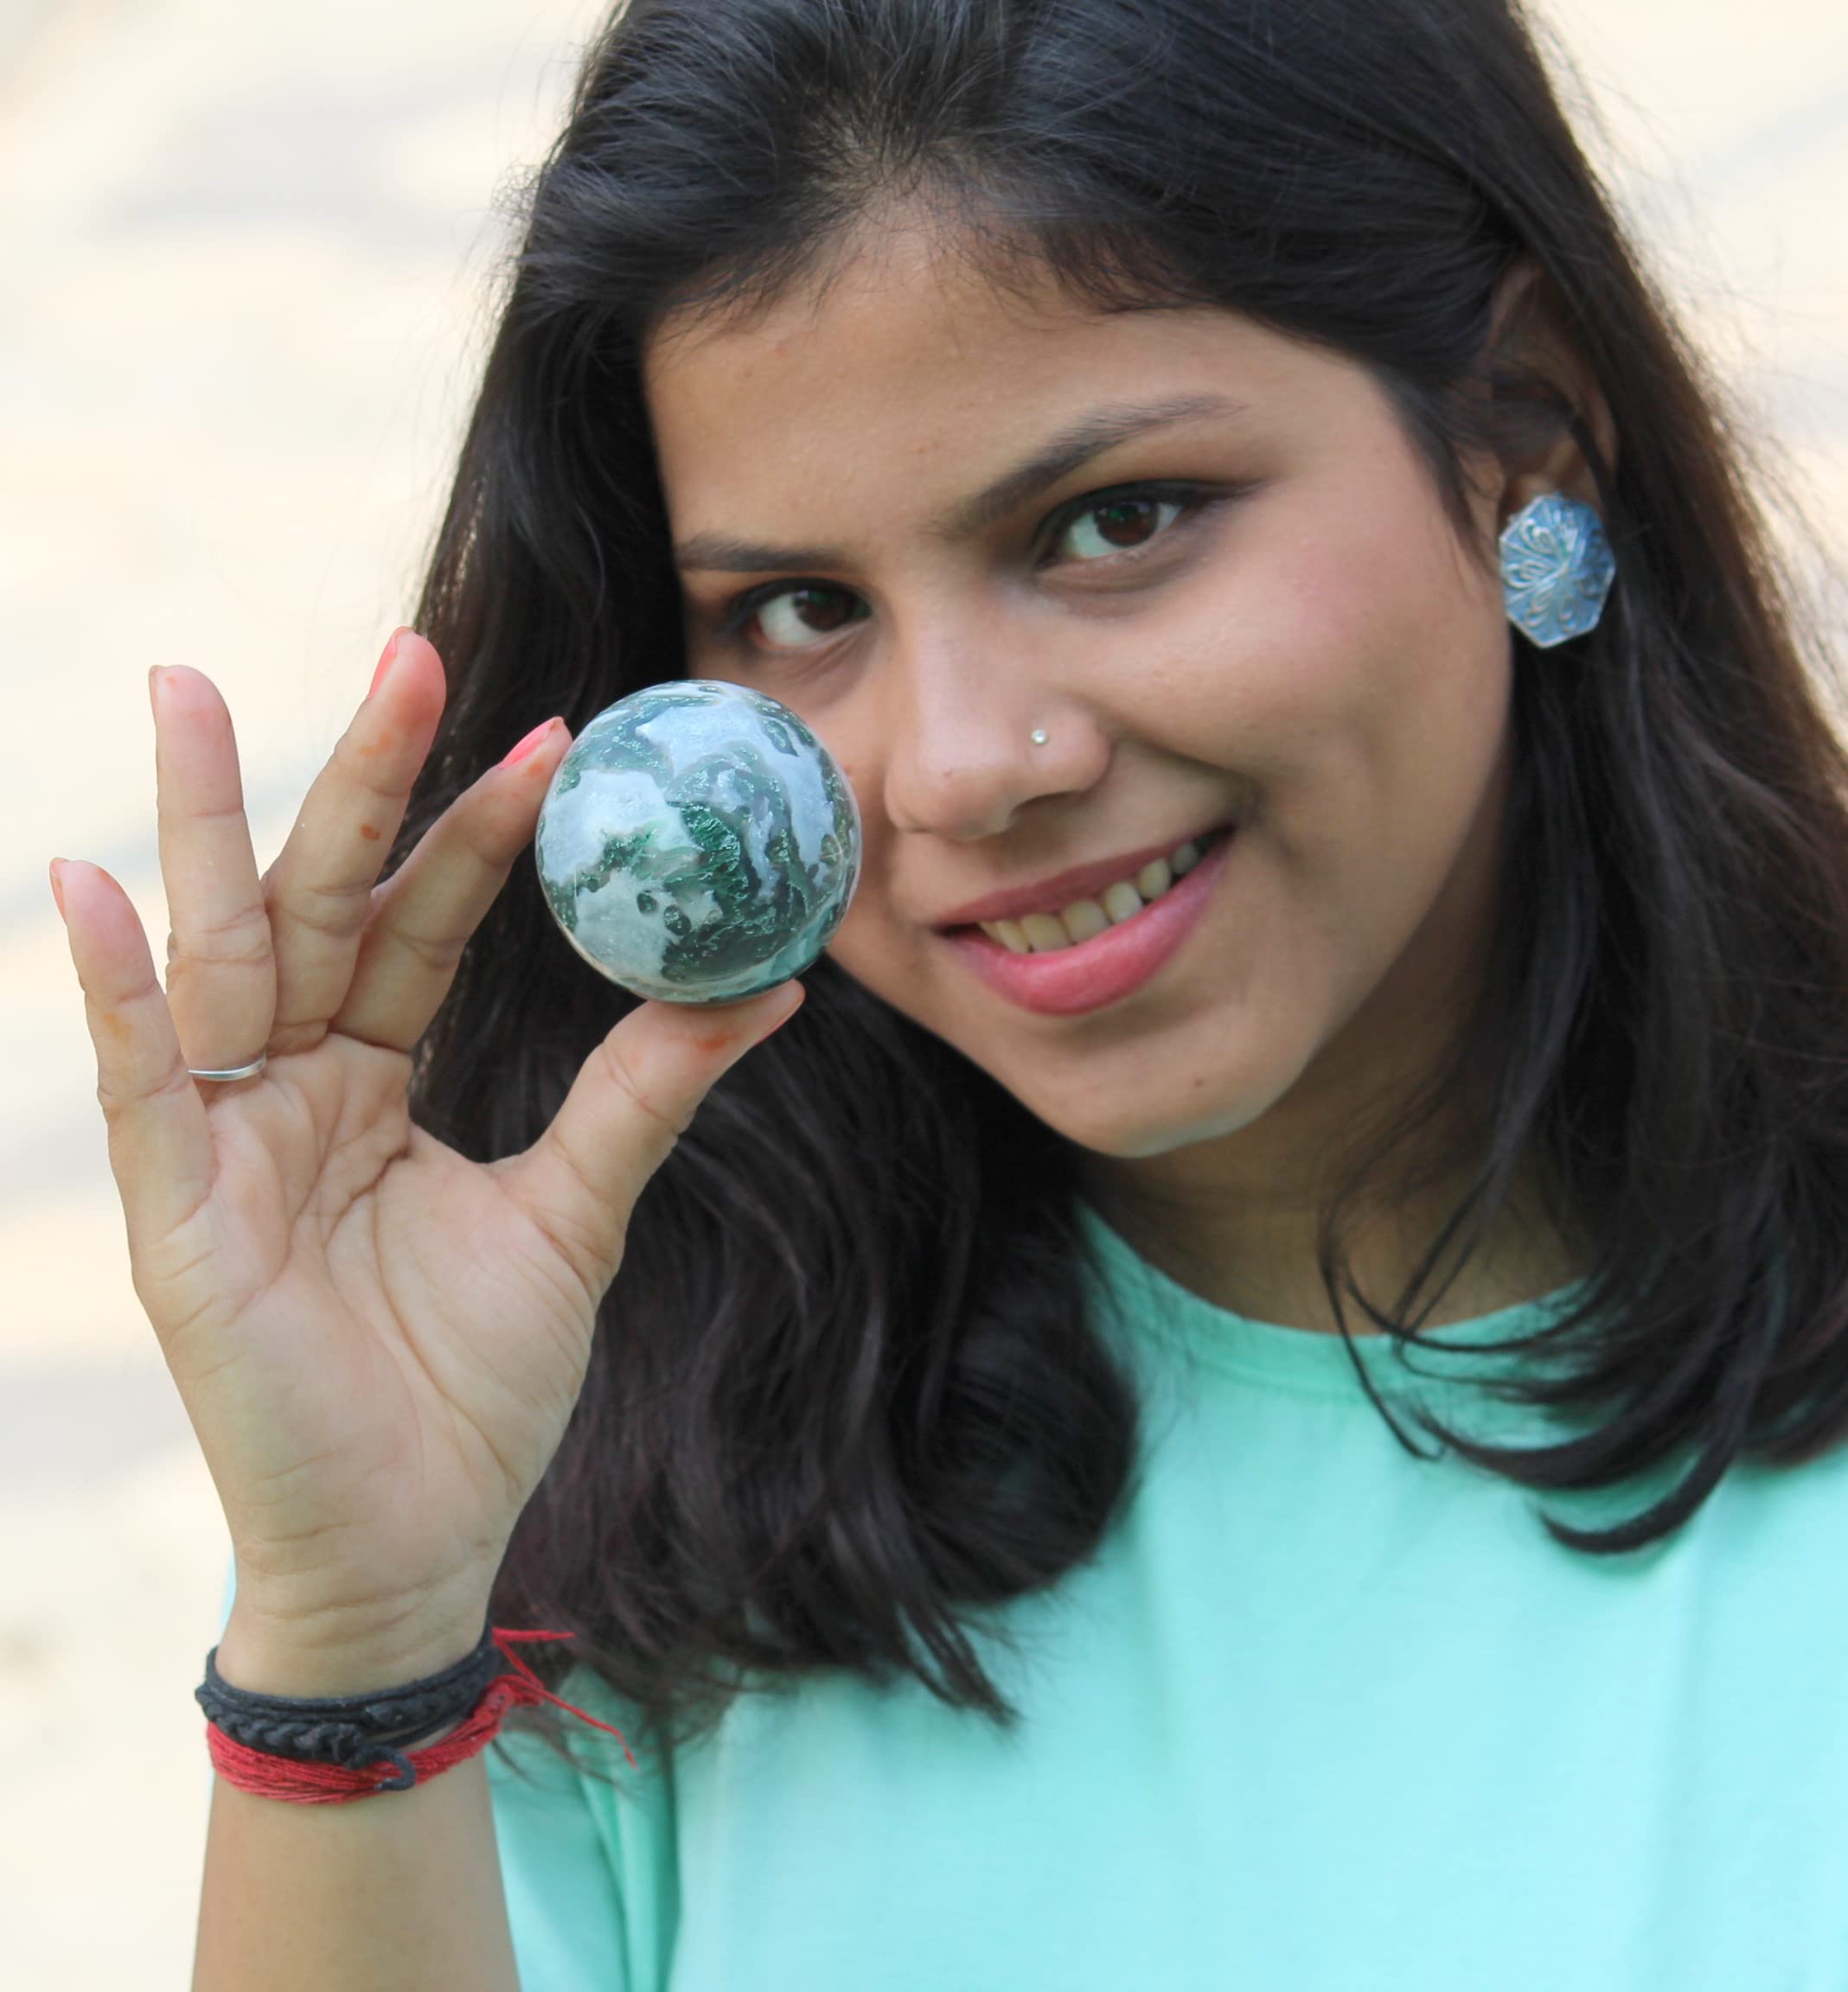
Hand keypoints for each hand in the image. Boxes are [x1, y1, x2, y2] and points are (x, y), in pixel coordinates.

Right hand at [49, 632, 802, 1687]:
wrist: (415, 1540)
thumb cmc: (476, 1386)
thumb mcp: (575, 1213)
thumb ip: (644, 1093)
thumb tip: (769, 990)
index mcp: (376, 1081)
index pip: (424, 923)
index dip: (481, 832)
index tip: (553, 733)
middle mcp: (290, 1087)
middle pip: (319, 904)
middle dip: (359, 783)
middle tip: (409, 651)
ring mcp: (222, 1142)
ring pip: (215, 956)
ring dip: (205, 828)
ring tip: (190, 688)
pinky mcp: (172, 1218)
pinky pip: (137, 1086)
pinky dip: (111, 993)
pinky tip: (87, 887)